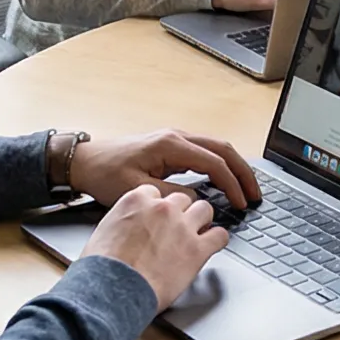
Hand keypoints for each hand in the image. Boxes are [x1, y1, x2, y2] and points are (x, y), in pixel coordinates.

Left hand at [70, 129, 262, 208]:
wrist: (83, 161)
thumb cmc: (105, 174)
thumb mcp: (137, 191)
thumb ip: (171, 196)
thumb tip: (198, 201)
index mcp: (170, 145)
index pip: (213, 162)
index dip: (231, 184)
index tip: (241, 203)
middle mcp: (176, 137)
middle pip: (223, 149)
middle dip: (243, 172)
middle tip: (256, 194)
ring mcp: (174, 139)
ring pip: (216, 148)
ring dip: (234, 167)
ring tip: (246, 189)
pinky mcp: (171, 147)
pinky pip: (205, 152)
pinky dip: (221, 166)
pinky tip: (224, 182)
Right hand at [84, 186, 228, 306]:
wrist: (112, 289)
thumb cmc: (101, 268)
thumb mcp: (104, 232)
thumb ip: (124, 222)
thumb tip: (128, 228)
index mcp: (137, 200)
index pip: (156, 192)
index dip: (158, 206)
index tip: (159, 215)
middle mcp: (163, 208)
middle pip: (182, 199)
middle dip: (180, 212)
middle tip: (177, 227)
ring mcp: (182, 227)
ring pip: (204, 209)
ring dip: (201, 220)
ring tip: (197, 232)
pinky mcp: (197, 249)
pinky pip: (219, 236)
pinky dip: (217, 240)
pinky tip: (213, 245)